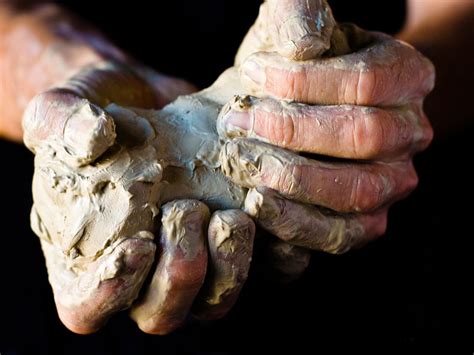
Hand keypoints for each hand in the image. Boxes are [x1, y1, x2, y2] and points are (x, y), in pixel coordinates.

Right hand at [23, 63, 255, 333]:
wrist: (148, 102)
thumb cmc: (97, 116)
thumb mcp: (62, 110)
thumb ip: (61, 122)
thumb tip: (92, 136)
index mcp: (89, 256)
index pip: (87, 307)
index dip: (110, 290)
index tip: (136, 244)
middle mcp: (143, 271)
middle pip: (162, 314)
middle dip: (181, 271)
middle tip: (187, 211)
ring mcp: (194, 261)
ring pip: (215, 301)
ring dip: (230, 268)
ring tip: (231, 215)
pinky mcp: (234, 244)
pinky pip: (266, 273)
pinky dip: (276, 254)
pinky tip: (266, 212)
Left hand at [218, 0, 434, 253]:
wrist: (295, 110)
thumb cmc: (294, 68)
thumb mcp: (293, 32)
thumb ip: (299, 18)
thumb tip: (305, 44)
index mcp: (406, 78)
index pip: (365, 81)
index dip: (303, 80)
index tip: (250, 74)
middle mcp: (409, 133)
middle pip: (364, 136)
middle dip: (292, 131)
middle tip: (237, 122)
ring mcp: (393, 183)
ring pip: (357, 191)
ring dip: (293, 179)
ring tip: (242, 162)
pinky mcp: (368, 221)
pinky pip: (344, 234)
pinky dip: (298, 223)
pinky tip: (258, 204)